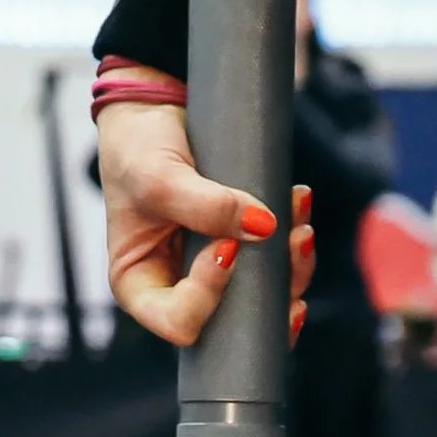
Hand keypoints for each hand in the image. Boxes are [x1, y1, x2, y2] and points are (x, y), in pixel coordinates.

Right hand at [97, 101, 315, 344]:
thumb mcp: (159, 176)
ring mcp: (212, 271)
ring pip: (262, 297)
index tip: (226, 247)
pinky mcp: (240, 248)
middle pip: (231, 322)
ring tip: (300, 221)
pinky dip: (292, 241)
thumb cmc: (136, 149)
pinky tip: (299, 204)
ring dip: (291, 265)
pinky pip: (274, 263)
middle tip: (293, 245)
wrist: (153, 114)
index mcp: (141, 286)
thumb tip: (264, 227)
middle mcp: (178, 287)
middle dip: (271, 296)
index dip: (208, 296)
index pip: (179, 322)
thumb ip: (205, 205)